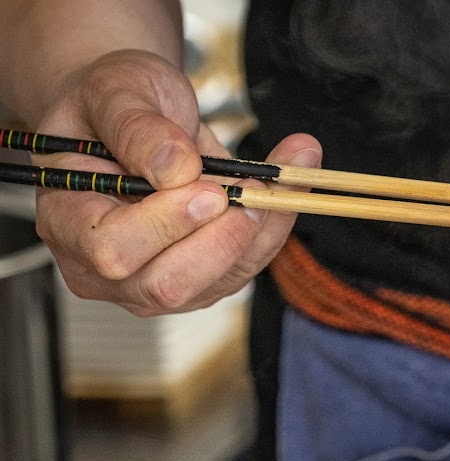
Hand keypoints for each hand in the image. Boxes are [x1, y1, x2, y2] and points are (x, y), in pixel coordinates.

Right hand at [33, 49, 320, 314]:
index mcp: (66, 223)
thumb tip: (177, 167)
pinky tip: (287, 185)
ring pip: (219, 282)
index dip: (165, 225)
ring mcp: (154, 284)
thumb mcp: (115, 90)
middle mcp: (105, 270)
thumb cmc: (113, 105)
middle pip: (168, 286)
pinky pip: (247, 267)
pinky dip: (275, 226)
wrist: (136, 119)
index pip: (112, 251)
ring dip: (261, 228)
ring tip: (284, 172)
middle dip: (220, 238)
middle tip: (252, 189)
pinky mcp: (202, 282)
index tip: (208, 187)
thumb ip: (137, 126)